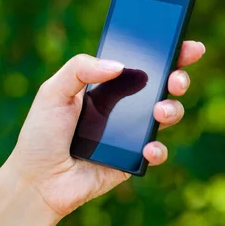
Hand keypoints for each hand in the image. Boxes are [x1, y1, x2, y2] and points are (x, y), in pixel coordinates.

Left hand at [5, 41, 205, 216]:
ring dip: (172, 109)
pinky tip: (148, 148)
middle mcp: (122, 107)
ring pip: (166, 115)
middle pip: (162, 86)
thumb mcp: (53, 91)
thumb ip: (80, 68)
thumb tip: (120, 66)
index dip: (166, 53)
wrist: (38, 180)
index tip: (186, 44)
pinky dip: (158, 149)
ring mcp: (129, 134)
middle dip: (178, 77)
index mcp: (105, 86)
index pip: (140, 63)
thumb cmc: (42, 134)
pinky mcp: (132, 160)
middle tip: (176, 79)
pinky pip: (156, 152)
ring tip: (159, 111)